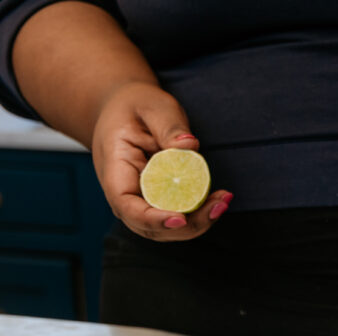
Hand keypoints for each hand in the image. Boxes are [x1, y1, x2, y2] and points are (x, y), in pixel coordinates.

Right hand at [91, 82, 230, 240]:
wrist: (126, 110)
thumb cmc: (136, 105)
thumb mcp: (152, 105)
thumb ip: (169, 125)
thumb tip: (189, 146)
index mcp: (114, 170)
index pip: (127, 207)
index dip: (153, 219)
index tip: (181, 219)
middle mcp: (124, 193)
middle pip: (150, 226)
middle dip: (187, 225)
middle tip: (218, 205)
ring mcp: (140, 201)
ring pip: (166, 228)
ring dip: (198, 222)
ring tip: (222, 201)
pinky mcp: (157, 201)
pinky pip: (177, 216)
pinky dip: (198, 214)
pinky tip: (218, 200)